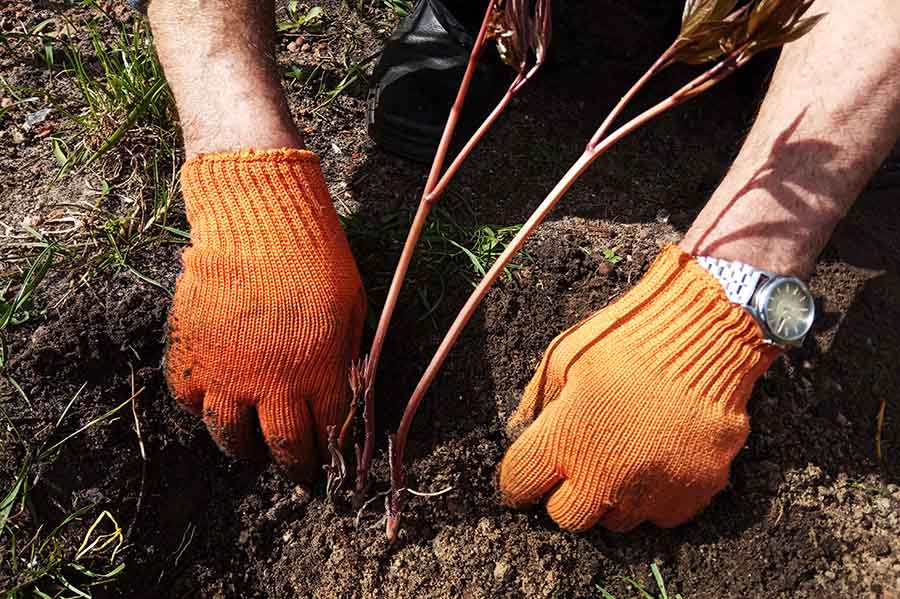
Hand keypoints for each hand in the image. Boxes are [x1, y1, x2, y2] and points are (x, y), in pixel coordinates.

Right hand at [165, 149, 365, 479]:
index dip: (331, 451)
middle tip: (296, 469)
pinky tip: (214, 402)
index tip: (330, 458)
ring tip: (252, 449)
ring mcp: (226, 374)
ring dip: (245, 449)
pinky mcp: (190, 355)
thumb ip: (346, 359)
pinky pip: (189, 400)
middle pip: (283, 446)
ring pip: (231, 436)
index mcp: (320, 374)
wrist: (258, 222)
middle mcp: (272, 385)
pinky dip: (202, 407)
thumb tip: (346, 396)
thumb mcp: (353, 310)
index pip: (329, 433)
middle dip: (294, 465)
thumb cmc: (317, 259)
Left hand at [498, 246, 778, 530]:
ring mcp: (650, 490)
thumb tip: (521, 431)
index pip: (519, 484)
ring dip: (608, 497)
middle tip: (575, 465)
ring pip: (613, 521)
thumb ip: (536, 401)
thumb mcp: (565, 356)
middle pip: (565, 517)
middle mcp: (603, 476)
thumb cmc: (627, 339)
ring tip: (619, 458)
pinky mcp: (692, 493)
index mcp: (563, 440)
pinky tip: (655, 461)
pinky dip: (652, 496)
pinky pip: (659, 515)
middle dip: (563, 494)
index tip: (528, 471)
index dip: (518, 478)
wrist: (705, 335)